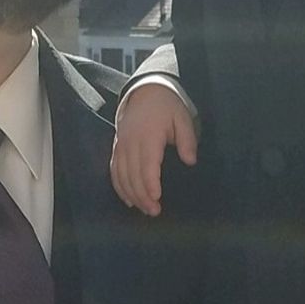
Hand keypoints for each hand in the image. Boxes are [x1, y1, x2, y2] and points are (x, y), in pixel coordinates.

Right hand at [110, 82, 196, 216]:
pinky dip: (119, 186)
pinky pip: (114, 170)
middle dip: (142, 196)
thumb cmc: (166, 106)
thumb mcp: (182, 118)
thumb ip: (187, 140)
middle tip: (154, 212)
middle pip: (133, 174)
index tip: (156, 198)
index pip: (147, 164)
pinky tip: (128, 199)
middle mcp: (131, 142)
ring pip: (121, 175)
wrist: (144, 91)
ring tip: (144, 209)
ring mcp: (121, 145)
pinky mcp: (117, 147)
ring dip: (131, 194)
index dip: (150, 183)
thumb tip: (190, 160)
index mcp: (148, 135)